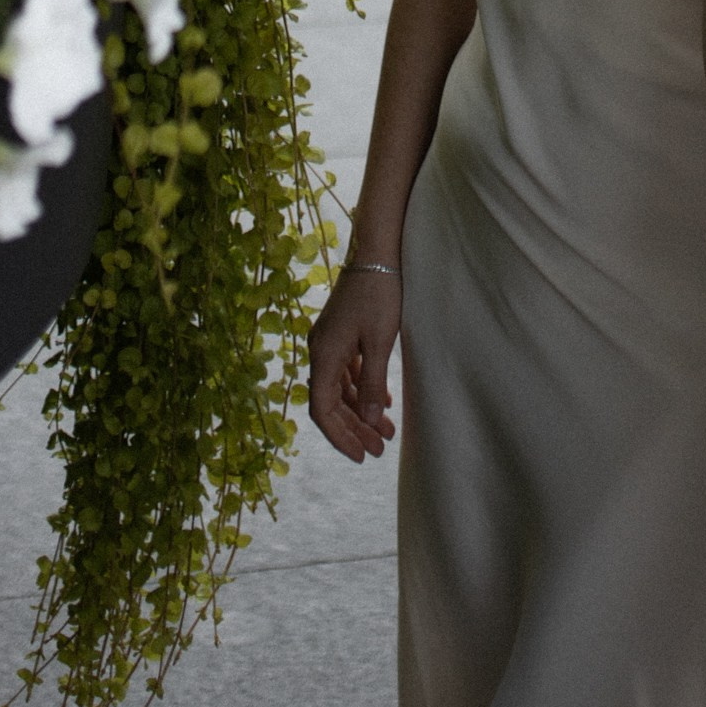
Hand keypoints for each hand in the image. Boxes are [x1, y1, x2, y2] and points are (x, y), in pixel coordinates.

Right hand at [307, 261, 400, 461]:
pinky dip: (362, 389)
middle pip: (330, 402)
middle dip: (354, 429)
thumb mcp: (379, 342)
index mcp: (323, 355)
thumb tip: (365, 422)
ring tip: (386, 432)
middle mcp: (319, 350)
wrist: (377, 251)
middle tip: (379, 450)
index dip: (340, 437)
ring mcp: (329, 341)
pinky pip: (347, 371)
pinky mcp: (341, 332)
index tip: (362, 455)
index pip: (322, 410)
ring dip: (360, 411)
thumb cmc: (380, 294)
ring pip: (340, 388)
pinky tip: (382, 402)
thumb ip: (371, 383)